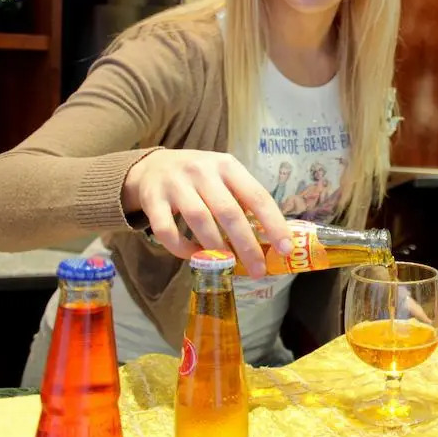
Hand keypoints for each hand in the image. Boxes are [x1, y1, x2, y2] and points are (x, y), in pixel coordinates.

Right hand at [122, 149, 292, 277]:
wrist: (151, 166)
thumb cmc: (200, 178)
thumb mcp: (224, 176)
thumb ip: (244, 200)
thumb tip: (272, 238)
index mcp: (228, 166)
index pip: (257, 196)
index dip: (273, 224)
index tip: (285, 249)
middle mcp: (203, 171)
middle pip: (229, 212)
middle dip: (247, 245)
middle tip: (258, 270)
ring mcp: (176, 184)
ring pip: (199, 220)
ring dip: (216, 247)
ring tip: (228, 266)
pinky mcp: (152, 200)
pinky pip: (167, 230)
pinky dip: (182, 248)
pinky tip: (195, 257)